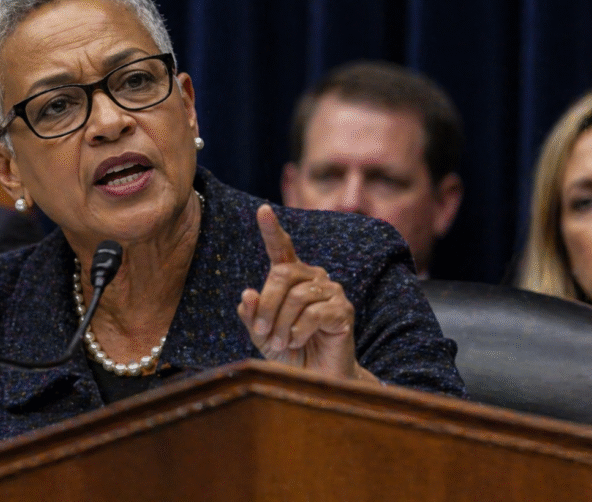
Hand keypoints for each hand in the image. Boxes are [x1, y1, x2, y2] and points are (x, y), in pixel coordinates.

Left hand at [237, 204, 377, 382]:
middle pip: (282, 274)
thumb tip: (247, 293)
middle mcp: (313, 277)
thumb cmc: (288, 353)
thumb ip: (252, 314)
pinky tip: (298, 342)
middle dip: (266, 304)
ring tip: (280, 344)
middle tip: (260, 331)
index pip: (282, 248)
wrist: (314, 381)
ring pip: (297, 296)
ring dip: (281, 324)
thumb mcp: (261, 334)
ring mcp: (331, 291)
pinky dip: (299, 331)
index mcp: (292, 278)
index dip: (272, 229)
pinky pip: (315, 313)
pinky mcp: (344, 310)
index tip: (262, 210)